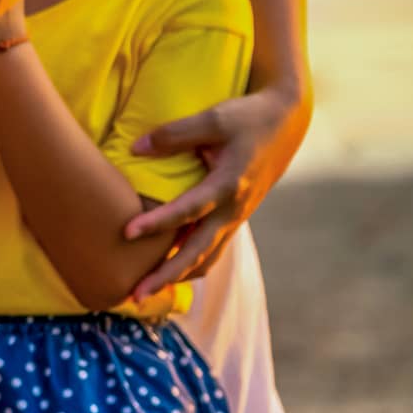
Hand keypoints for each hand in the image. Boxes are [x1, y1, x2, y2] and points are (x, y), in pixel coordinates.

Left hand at [122, 81, 311, 299]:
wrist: (285, 122)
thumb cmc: (246, 118)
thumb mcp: (212, 119)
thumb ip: (173, 134)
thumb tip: (135, 148)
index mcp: (229, 185)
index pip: (187, 211)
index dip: (157, 223)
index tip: (126, 233)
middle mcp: (234, 209)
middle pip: (198, 252)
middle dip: (166, 275)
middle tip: (135, 294)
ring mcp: (236, 216)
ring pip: (207, 257)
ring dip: (178, 275)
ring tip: (148, 290)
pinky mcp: (235, 216)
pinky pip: (213, 248)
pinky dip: (193, 263)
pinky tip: (171, 269)